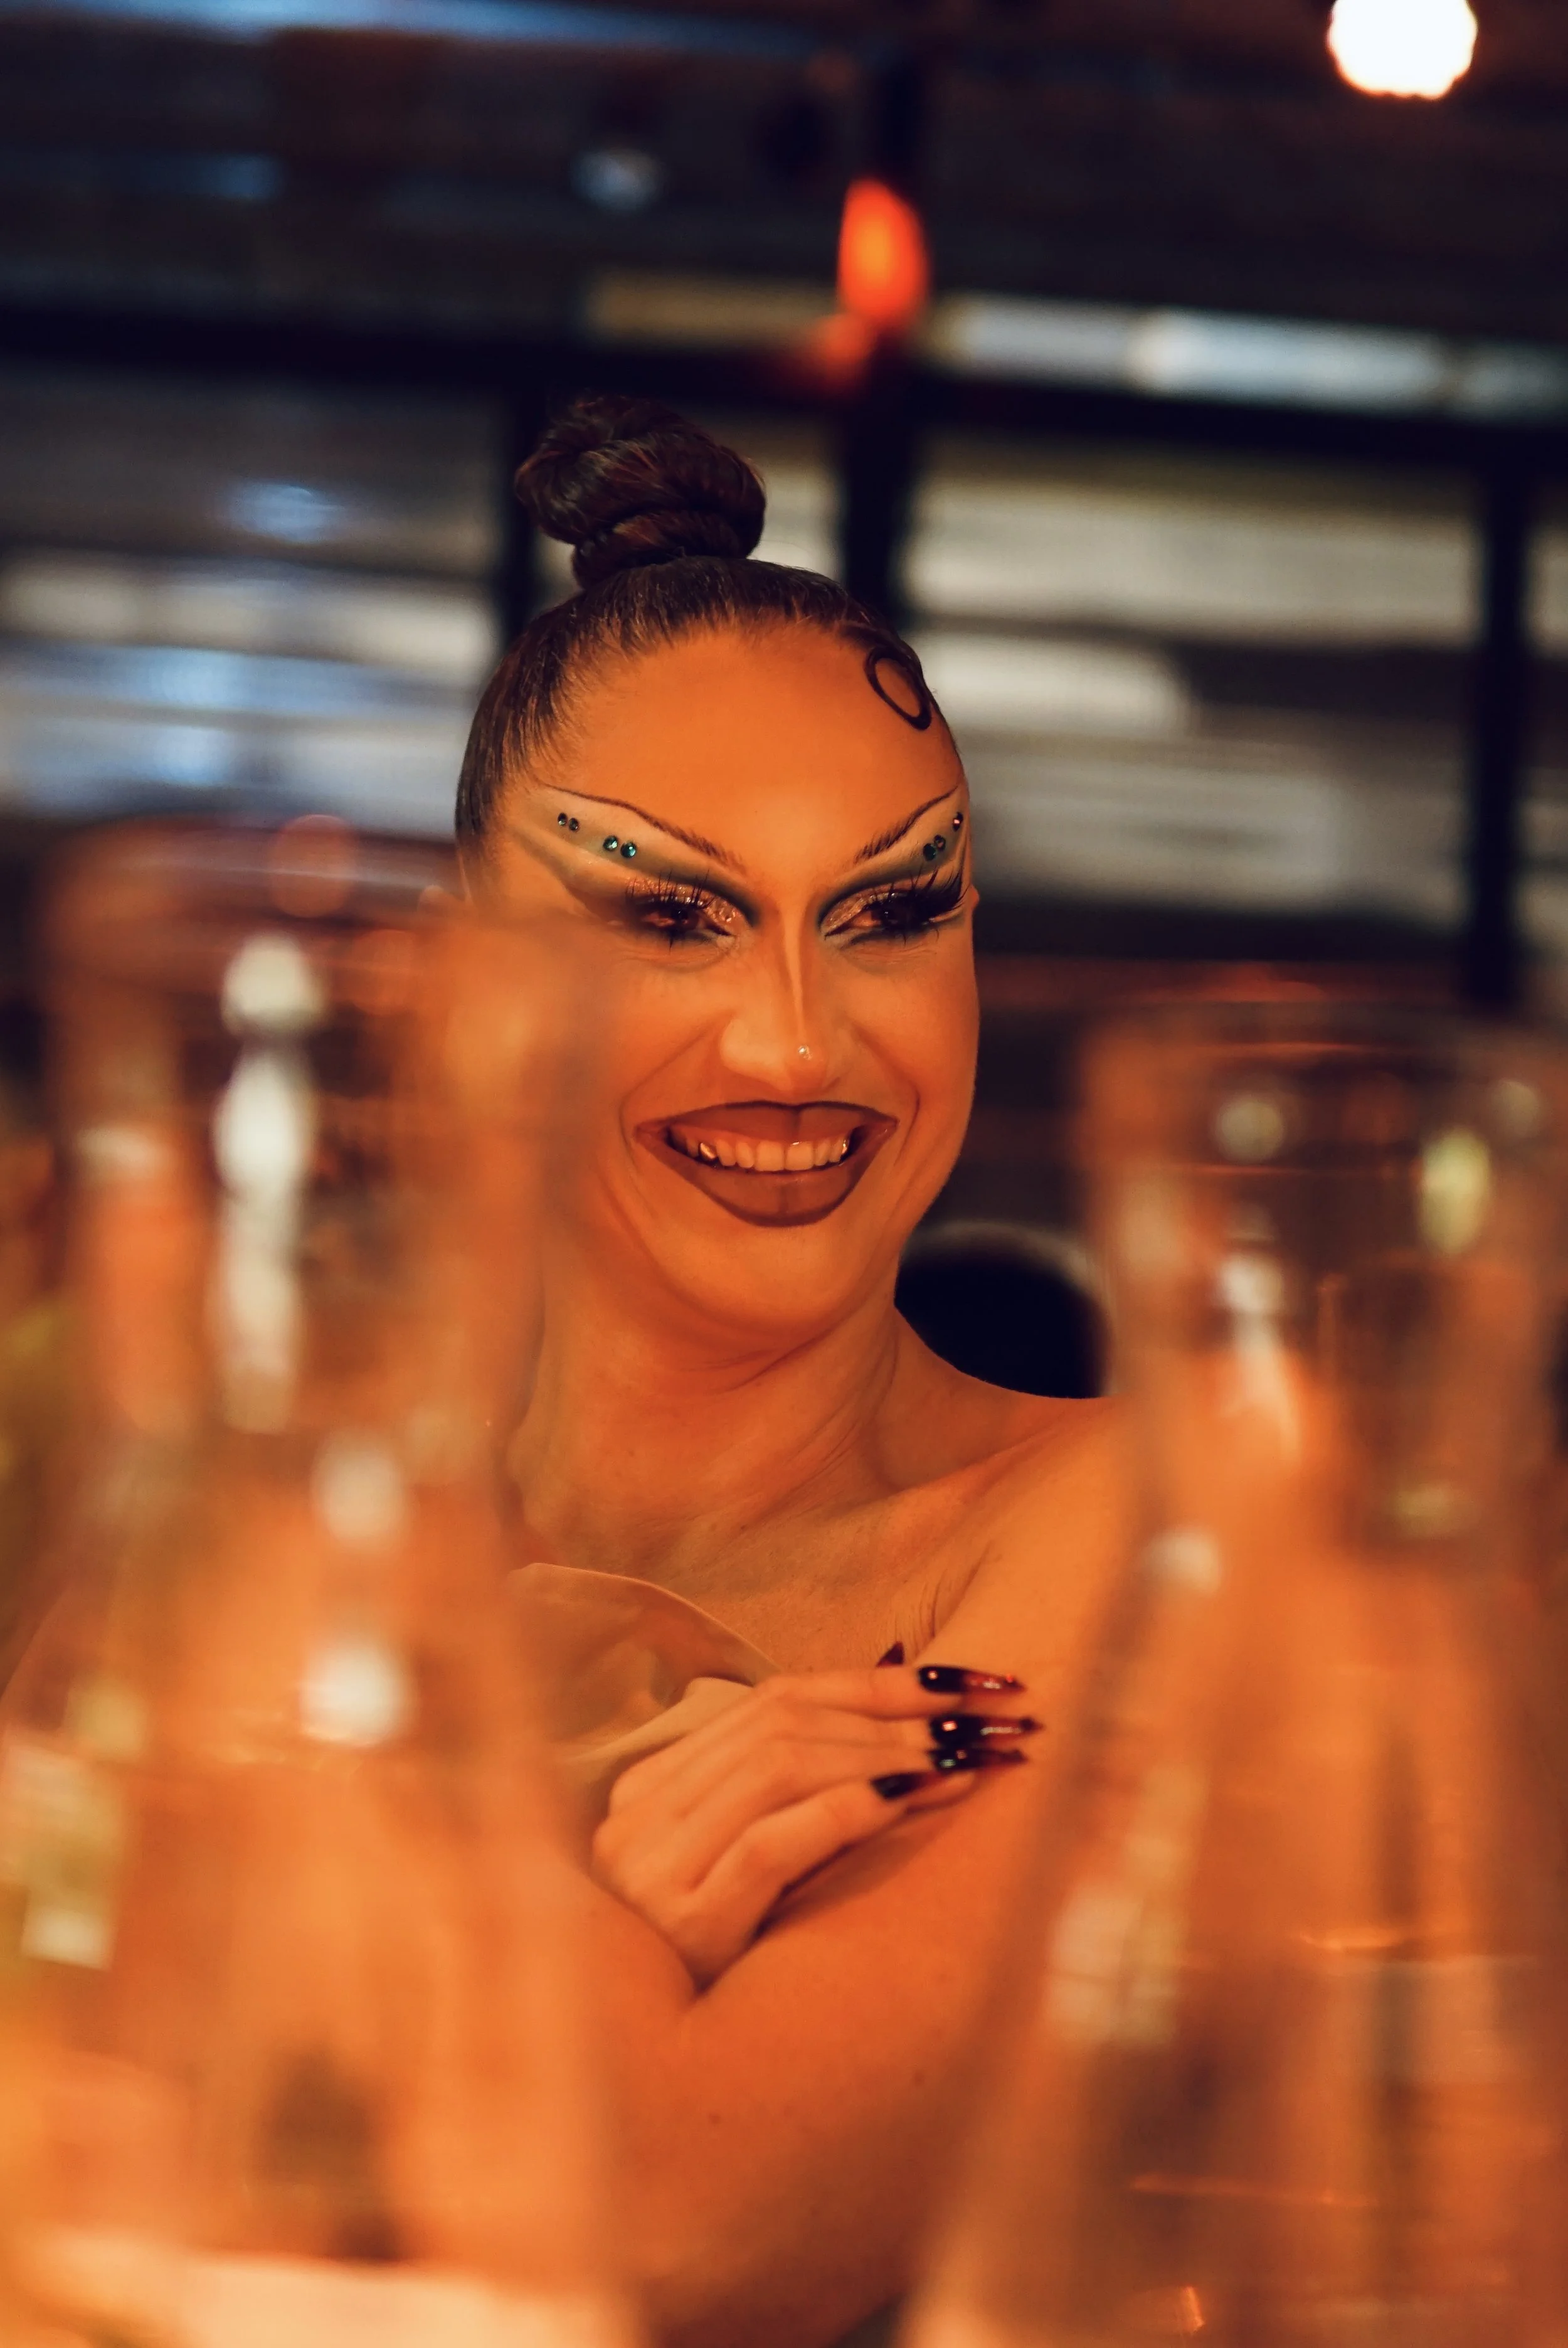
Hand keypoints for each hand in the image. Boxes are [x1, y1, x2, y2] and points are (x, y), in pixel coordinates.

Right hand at [590, 1663, 1036, 1986]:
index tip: (965, 1684)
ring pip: (779, 1768)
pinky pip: (771, 1843)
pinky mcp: (685, 1926)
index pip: (775, 1700)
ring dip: (883, 1755)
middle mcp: (640, 1814)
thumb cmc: (733, 1970)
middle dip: (895, 1716)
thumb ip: (798, 1796)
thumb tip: (919, 1719)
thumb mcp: (749, 1866)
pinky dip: (846, 1809)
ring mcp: (654, 1867)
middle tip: (983, 1720)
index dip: (876, 1684)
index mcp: (652, 1787)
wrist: (670, 2083)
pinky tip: (909, 1800)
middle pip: (783, 1723)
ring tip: (961, 1759)